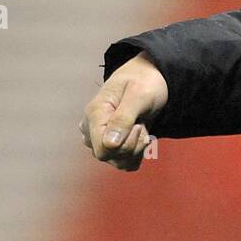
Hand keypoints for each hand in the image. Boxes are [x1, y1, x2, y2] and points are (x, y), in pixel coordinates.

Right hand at [81, 51, 167, 170]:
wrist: (150, 78)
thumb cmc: (145, 81)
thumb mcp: (139, 94)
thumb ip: (124, 118)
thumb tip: (109, 144)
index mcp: (94, 113)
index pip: (103, 149)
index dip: (125, 143)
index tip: (137, 124)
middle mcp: (91, 129)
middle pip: (110, 157)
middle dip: (133, 144)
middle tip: (141, 122)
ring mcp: (99, 138)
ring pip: (118, 162)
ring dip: (137, 147)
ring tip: (140, 126)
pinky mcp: (109, 145)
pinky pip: (124, 163)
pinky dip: (137, 152)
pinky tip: (140, 134)